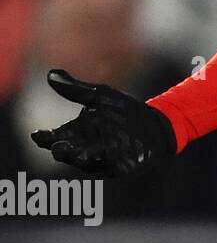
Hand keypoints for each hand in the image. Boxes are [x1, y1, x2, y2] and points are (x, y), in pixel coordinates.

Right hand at [30, 69, 175, 177]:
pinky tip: (109, 157)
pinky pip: (114, 167)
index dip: (45, 138)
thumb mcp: (100, 96)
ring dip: (83, 159)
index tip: (37, 135)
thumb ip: (76, 90)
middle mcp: (84, 148)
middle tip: (57, 147)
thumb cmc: (122, 110)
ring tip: (80, 153)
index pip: (54, 137)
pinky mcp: (121, 167)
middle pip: (67, 153)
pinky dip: (111, 163)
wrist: (154, 123)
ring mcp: (102, 160)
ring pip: (87, 163)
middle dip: (62, 151)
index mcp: (75, 133)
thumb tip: (50, 74)